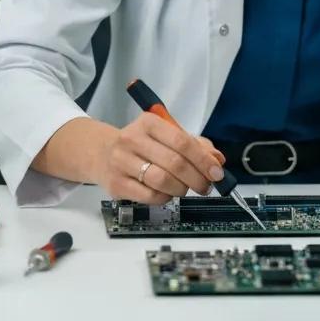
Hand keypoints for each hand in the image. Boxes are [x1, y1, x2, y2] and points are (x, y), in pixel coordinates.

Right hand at [95, 112, 225, 203]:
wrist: (102, 153)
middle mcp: (132, 139)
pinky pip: (149, 196)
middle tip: (206, 186)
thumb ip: (194, 145)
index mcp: (149, 123)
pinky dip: (165, 198)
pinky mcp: (116, 184)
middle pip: (174, 163)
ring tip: (185, 188)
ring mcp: (122, 162)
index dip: (203, 160)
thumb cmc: (142, 144)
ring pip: (162, 181)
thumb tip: (217, 159)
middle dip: (197, 178)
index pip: (182, 141)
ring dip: (181, 189)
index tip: (217, 172)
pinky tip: (167, 193)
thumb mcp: (166, 135)